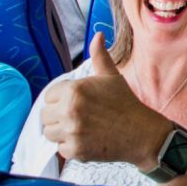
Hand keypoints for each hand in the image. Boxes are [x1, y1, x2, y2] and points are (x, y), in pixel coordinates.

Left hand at [41, 33, 166, 167]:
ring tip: (82, 128)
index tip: (78, 103)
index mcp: (75, 89)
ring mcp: (72, 132)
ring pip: (49, 133)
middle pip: (45, 115)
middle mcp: (70, 110)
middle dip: (59, 116)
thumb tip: (98, 35)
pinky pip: (60, 149)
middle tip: (80, 117)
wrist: (141, 132)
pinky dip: (72, 147)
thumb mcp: (111, 76)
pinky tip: (87, 139)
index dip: (62, 99)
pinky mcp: (75, 150)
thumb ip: (100, 55)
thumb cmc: (125, 102)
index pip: (49, 96)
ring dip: (62, 132)